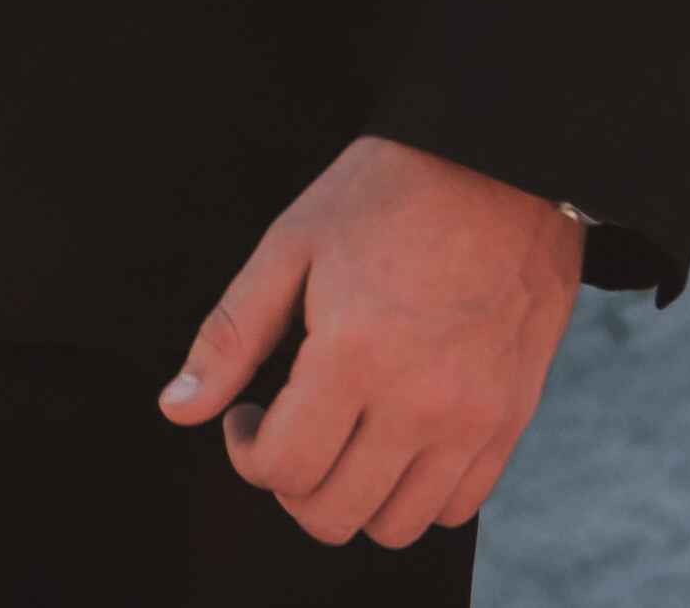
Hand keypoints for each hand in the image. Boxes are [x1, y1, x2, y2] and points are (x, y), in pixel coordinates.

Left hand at [155, 135, 578, 548]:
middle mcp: (420, 402)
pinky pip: (459, 506)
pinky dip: (417, 493)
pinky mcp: (511, 419)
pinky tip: (395, 440)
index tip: (249, 413)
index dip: (246, 452)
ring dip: (352, 496)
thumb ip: (231, 336)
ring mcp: (474, 418)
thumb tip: (178, 408)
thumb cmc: (390, 193)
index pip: (283, 468)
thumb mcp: (291, 244)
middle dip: (290, 482)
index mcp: (355, 354)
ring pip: (396, 525)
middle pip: (333, 513)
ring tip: (342, 438)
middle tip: (289, 428)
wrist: (502, 163)